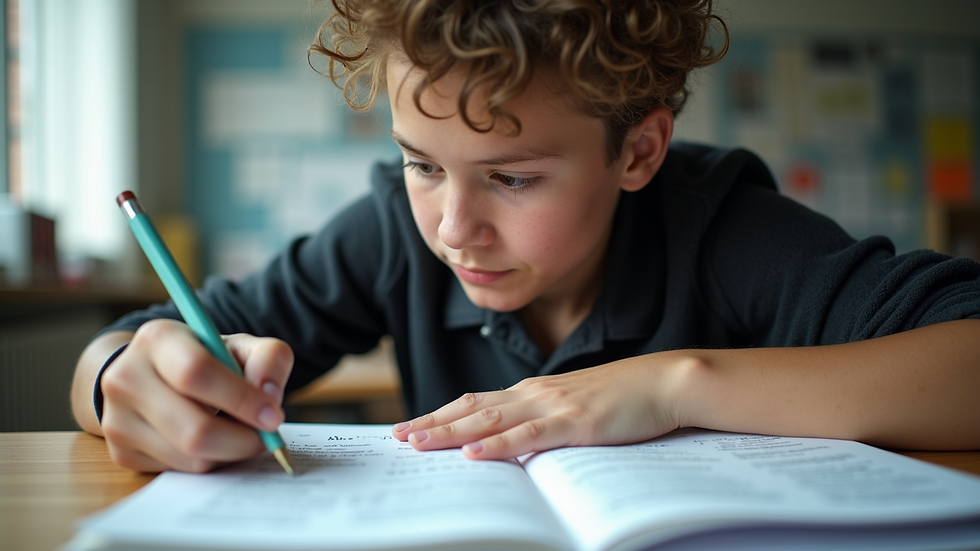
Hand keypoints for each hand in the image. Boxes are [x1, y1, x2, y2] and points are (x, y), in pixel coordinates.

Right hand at [98, 319, 292, 472]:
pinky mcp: (120, 452)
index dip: (241, 399)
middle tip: (267, 437)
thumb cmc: (205, 358)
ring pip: (189, 457)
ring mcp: (117, 418)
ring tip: (241, 434)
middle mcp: (126, 377)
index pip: (197, 373)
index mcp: (157, 338)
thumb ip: (268, 358)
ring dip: (229, 453)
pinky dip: (208, 461)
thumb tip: (269, 394)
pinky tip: (213, 441)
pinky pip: (178, 470)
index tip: (274, 416)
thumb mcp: (239, 346)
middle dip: (242, 440)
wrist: (150, 373)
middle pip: (193, 428)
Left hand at [392, 354, 684, 459]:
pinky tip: (473, 453)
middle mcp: (534, 393)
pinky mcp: (574, 422)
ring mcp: (553, 406)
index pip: (477, 403)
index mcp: (534, 391)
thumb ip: (546, 420)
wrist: (665, 381)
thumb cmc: (625, 397)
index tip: (412, 425)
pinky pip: (528, 436)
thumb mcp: (576, 407)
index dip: (442, 414)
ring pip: (489, 421)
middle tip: (396, 436)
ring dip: (450, 432)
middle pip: (472, 410)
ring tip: (417, 443)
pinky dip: (497, 445)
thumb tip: (521, 440)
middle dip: (432, 423)